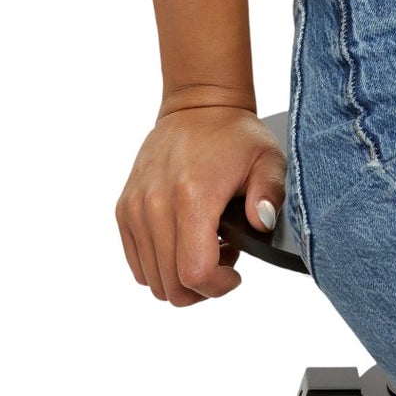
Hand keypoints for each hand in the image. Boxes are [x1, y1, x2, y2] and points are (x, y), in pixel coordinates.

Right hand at [115, 100, 286, 305]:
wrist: (198, 106)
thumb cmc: (234, 135)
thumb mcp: (268, 159)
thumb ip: (271, 194)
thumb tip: (262, 223)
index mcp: (193, 195)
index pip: (195, 272)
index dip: (218, 287)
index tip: (235, 274)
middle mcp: (157, 204)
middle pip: (171, 285)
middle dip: (202, 289)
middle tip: (223, 262)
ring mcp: (136, 207)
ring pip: (152, 279)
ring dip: (181, 277)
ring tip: (206, 248)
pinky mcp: (125, 209)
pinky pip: (137, 263)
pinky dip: (160, 266)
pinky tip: (184, 243)